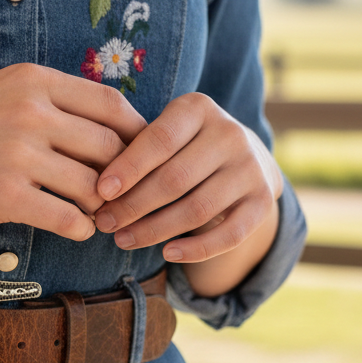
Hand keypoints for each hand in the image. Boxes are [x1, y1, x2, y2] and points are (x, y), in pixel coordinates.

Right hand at [0, 63, 147, 240]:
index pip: (111, 104)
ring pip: (93, 186)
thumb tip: (107, 128)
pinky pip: (66, 218)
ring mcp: (18, 154)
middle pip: (110, 147)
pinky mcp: (4, 196)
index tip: (142, 154)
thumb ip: (48, 101)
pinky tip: (77, 229)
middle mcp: (30, 112)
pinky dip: (81, 228)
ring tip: (102, 215)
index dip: (137, 133)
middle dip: (127, 176)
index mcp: (33, 80)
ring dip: (105, 207)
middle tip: (128, 194)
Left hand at [92, 92, 282, 261]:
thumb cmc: (182, 146)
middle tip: (104, 223)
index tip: (100, 192)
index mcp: (199, 108)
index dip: (128, 168)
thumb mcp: (163, 133)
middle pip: (175, 178)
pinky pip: (229, 235)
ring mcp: (251, 168)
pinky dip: (197, 249)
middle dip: (134, 205)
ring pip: (197, 209)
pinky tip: (167, 254)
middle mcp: (230, 134)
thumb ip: (134, 150)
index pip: (160, 139)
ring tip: (123, 240)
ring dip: (155, 230)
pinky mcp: (263, 201)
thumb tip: (98, 191)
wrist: (243, 157)